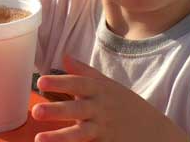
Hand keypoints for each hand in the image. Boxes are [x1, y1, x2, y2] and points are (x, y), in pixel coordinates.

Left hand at [32, 56, 187, 141]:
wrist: (154, 130)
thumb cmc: (125, 104)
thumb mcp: (108, 84)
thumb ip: (85, 71)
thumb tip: (65, 56)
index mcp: (101, 90)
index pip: (79, 83)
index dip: (61, 82)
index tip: (41, 81)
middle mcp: (101, 109)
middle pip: (78, 109)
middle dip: (57, 110)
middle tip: (35, 111)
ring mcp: (105, 130)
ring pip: (81, 134)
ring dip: (61, 137)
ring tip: (39, 139)